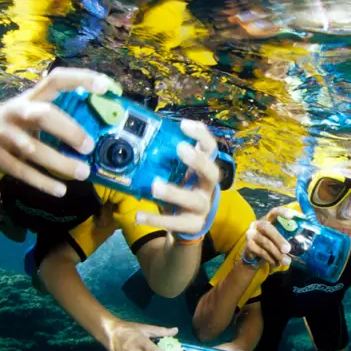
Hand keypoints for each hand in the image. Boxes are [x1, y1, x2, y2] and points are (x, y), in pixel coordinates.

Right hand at [0, 67, 120, 197]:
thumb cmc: (14, 128)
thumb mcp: (30, 117)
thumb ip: (57, 121)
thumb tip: (98, 138)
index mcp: (30, 98)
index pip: (56, 80)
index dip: (81, 79)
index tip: (106, 85)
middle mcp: (15, 112)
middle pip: (43, 115)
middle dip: (68, 130)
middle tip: (89, 146)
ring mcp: (1, 133)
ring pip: (33, 149)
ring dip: (60, 163)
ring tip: (83, 173)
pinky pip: (19, 170)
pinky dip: (42, 181)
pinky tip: (60, 190)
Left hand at [135, 120, 220, 235]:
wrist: (188, 224)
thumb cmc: (182, 191)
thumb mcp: (180, 174)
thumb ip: (169, 160)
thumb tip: (140, 137)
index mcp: (205, 170)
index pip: (211, 149)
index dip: (202, 136)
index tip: (185, 125)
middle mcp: (208, 187)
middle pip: (212, 173)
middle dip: (198, 161)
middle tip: (181, 148)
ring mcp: (202, 208)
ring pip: (193, 200)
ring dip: (174, 192)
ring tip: (155, 186)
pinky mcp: (192, 225)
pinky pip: (175, 222)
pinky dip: (156, 219)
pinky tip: (139, 216)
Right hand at [242, 206, 299, 267]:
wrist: (255, 258)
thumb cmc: (271, 246)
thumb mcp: (279, 240)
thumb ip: (288, 238)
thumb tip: (304, 242)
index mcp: (268, 220)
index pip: (274, 212)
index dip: (282, 212)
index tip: (292, 216)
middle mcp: (258, 224)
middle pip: (267, 228)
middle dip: (279, 239)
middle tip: (288, 249)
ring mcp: (251, 234)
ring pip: (265, 242)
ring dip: (276, 253)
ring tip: (286, 262)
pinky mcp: (248, 245)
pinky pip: (260, 251)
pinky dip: (270, 259)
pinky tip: (276, 264)